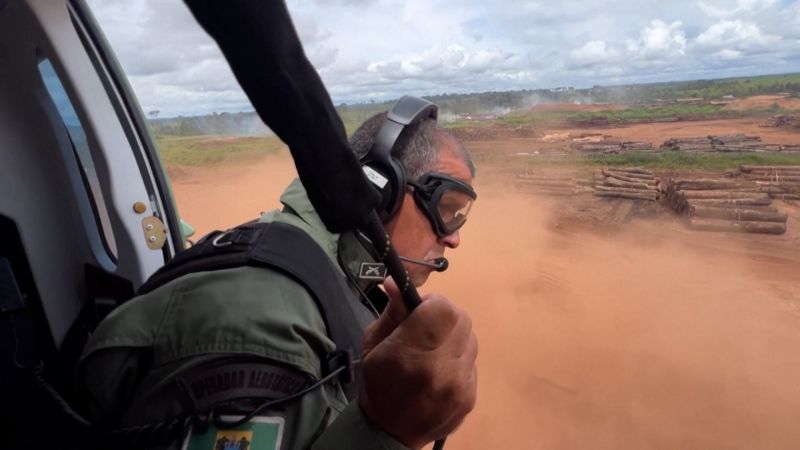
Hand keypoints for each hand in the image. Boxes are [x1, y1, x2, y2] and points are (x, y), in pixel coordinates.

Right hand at [359, 278, 477, 449]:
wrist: (390, 432)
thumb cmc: (378, 384)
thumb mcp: (373, 345)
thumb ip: (391, 312)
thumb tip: (396, 283)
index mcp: (408, 354)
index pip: (442, 308)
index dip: (432, 303)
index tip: (420, 309)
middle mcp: (438, 369)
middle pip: (461, 319)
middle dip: (445, 315)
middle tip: (428, 326)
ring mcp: (458, 385)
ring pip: (470, 338)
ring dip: (454, 336)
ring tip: (435, 349)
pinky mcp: (470, 396)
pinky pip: (472, 361)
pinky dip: (459, 357)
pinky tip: (442, 368)